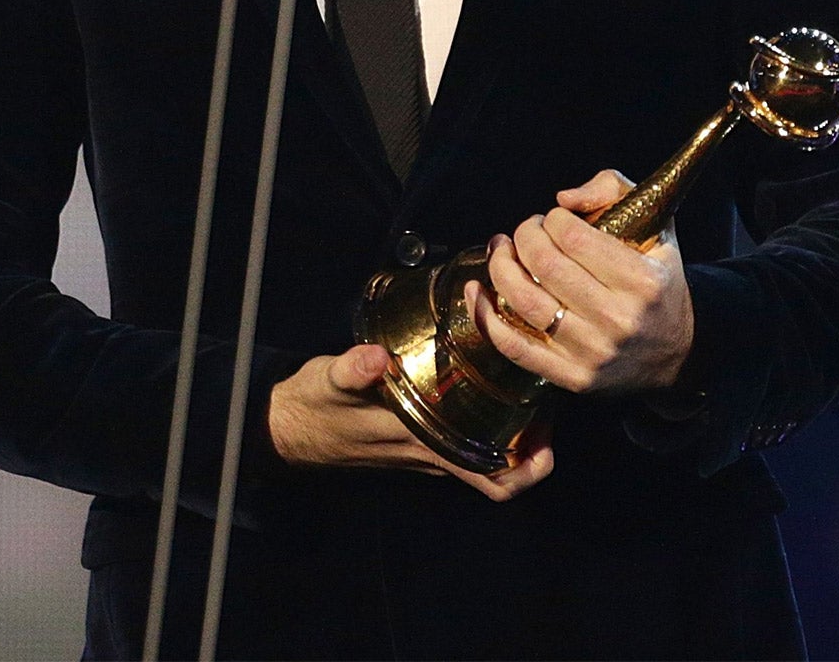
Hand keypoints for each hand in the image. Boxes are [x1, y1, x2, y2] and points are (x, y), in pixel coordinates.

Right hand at [265, 343, 553, 501]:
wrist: (289, 427)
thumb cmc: (315, 406)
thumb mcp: (329, 382)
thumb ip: (352, 370)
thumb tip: (373, 357)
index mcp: (425, 445)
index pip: (493, 480)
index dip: (530, 468)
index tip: (548, 436)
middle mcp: (435, 453)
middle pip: (504, 468)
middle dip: (535, 440)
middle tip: (548, 396)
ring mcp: (430, 447)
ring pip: (488, 451)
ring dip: (516, 428)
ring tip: (529, 381)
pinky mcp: (420, 434)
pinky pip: (467, 437)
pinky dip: (488, 417)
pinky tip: (491, 377)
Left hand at [467, 168, 694, 394]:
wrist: (678, 353)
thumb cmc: (658, 281)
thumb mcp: (656, 227)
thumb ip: (613, 191)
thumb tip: (563, 200)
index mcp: (642, 281)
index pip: (574, 237)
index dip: (553, 220)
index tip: (554, 219)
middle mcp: (619, 319)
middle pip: (545, 266)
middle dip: (523, 237)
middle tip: (524, 231)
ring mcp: (594, 352)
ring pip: (525, 303)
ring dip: (500, 268)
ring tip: (499, 251)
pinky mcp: (574, 378)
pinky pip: (516, 348)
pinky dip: (486, 318)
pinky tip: (476, 292)